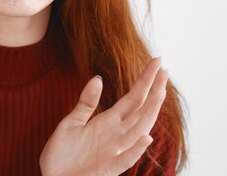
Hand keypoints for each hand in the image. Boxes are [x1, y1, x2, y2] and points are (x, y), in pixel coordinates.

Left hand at [40, 57, 166, 175]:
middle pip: (141, 110)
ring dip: (150, 113)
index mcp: (108, 121)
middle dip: (154, 91)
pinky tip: (146, 137)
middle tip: (164, 71)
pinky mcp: (106, 169)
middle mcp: (116, 135)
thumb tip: (98, 77)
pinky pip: (125, 160)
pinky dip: (136, 150)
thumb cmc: (63, 153)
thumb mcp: (71, 122)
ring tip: (159, 93)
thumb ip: (86, 103)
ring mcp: (114, 151)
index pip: (133, 98)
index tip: (157, 62)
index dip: (145, 80)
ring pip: (138, 131)